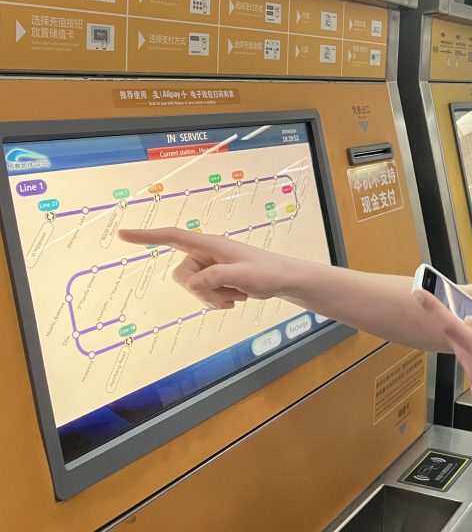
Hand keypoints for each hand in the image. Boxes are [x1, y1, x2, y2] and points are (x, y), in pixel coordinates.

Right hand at [119, 227, 297, 308]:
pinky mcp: (215, 279)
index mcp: (210, 244)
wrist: (283, 280)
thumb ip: (216, 278)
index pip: (173, 237)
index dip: (147, 236)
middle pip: (182, 275)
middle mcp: (207, 254)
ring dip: (212, 298)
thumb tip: (192, 283)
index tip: (123, 235)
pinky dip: (217, 301)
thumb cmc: (267, 273)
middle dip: (201, 290)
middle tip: (227, 294)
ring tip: (235, 295)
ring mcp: (210, 267)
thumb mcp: (242, 276)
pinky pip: (202, 295)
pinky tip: (236, 299)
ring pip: (192, 289)